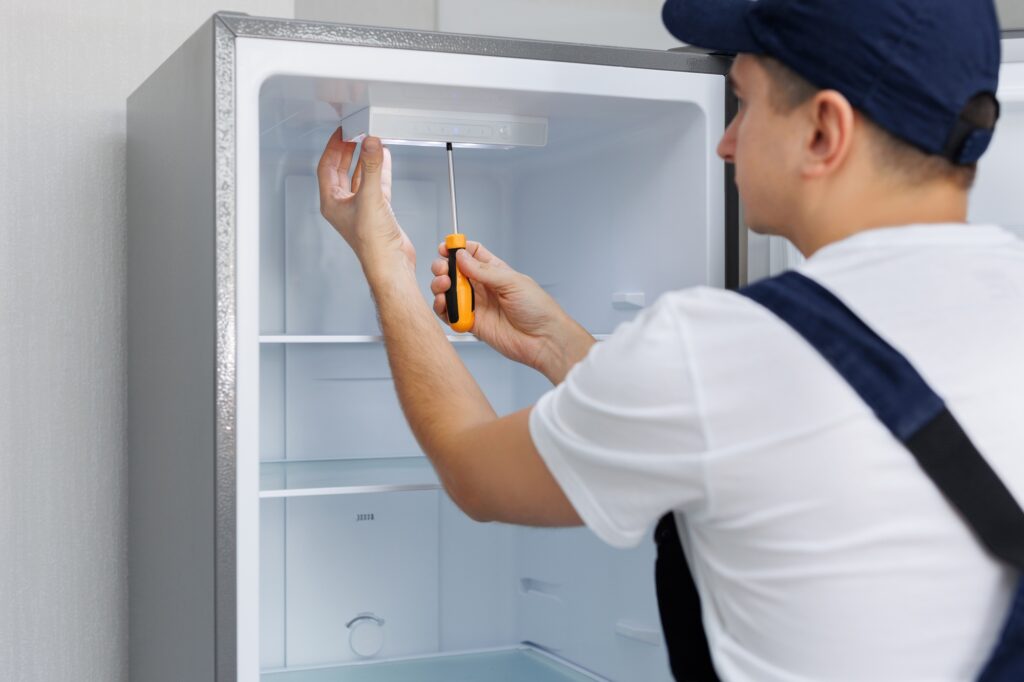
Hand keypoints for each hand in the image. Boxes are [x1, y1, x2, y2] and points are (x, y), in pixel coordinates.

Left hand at [317, 129, 415, 273]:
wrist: (390, 263)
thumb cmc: (372, 244)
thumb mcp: (371, 198)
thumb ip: (372, 168)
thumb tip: (371, 144)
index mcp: (332, 202)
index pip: (326, 167)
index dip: (333, 147)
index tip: (341, 132)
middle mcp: (344, 205)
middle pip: (341, 170)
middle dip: (347, 151)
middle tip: (354, 134)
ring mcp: (360, 208)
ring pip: (359, 176)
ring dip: (364, 159)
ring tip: (369, 143)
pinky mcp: (377, 211)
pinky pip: (376, 184)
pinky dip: (379, 171)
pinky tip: (384, 160)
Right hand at [430, 241, 594, 383]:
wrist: (543, 339)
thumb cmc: (538, 309)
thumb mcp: (512, 282)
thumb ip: (484, 270)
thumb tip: (461, 258)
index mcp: (495, 271)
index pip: (471, 254)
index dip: (457, 249)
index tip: (446, 247)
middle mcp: (483, 287)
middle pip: (455, 271)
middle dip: (444, 267)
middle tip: (444, 270)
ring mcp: (476, 305)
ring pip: (449, 292)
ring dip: (440, 287)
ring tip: (443, 286)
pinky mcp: (471, 323)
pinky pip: (450, 314)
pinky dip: (442, 309)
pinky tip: (444, 304)